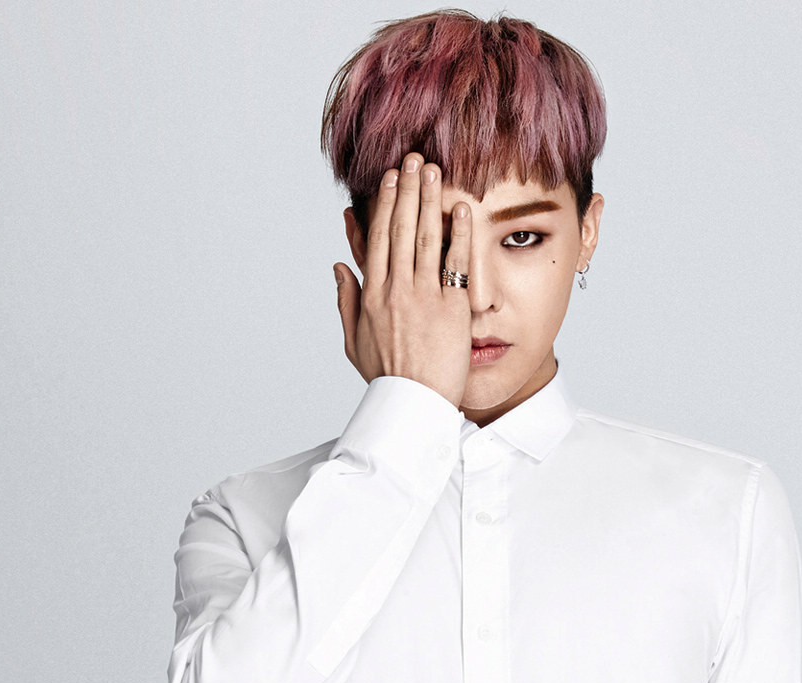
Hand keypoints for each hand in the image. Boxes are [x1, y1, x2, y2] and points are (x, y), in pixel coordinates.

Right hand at [334, 152, 472, 407]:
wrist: (414, 404)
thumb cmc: (386, 378)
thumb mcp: (354, 341)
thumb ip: (345, 301)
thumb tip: (338, 267)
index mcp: (371, 295)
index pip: (378, 238)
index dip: (385, 204)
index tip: (390, 178)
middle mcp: (395, 290)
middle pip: (400, 229)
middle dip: (407, 190)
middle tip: (413, 159)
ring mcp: (424, 296)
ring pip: (426, 237)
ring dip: (430, 200)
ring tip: (434, 170)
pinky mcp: (452, 307)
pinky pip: (457, 262)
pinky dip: (459, 233)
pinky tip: (462, 207)